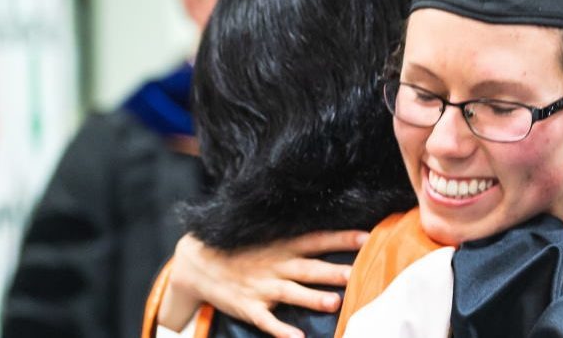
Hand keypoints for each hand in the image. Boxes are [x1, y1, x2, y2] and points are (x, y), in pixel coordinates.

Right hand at [161, 230, 366, 337]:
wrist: (197, 263)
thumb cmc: (242, 250)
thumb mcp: (268, 238)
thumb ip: (298, 239)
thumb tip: (334, 234)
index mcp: (282, 246)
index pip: (316, 240)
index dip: (340, 239)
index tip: (366, 237)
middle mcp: (275, 265)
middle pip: (308, 268)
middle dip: (332, 271)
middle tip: (357, 273)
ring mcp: (261, 287)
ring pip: (291, 293)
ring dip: (312, 298)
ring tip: (335, 303)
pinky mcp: (248, 307)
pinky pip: (267, 320)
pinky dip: (281, 330)